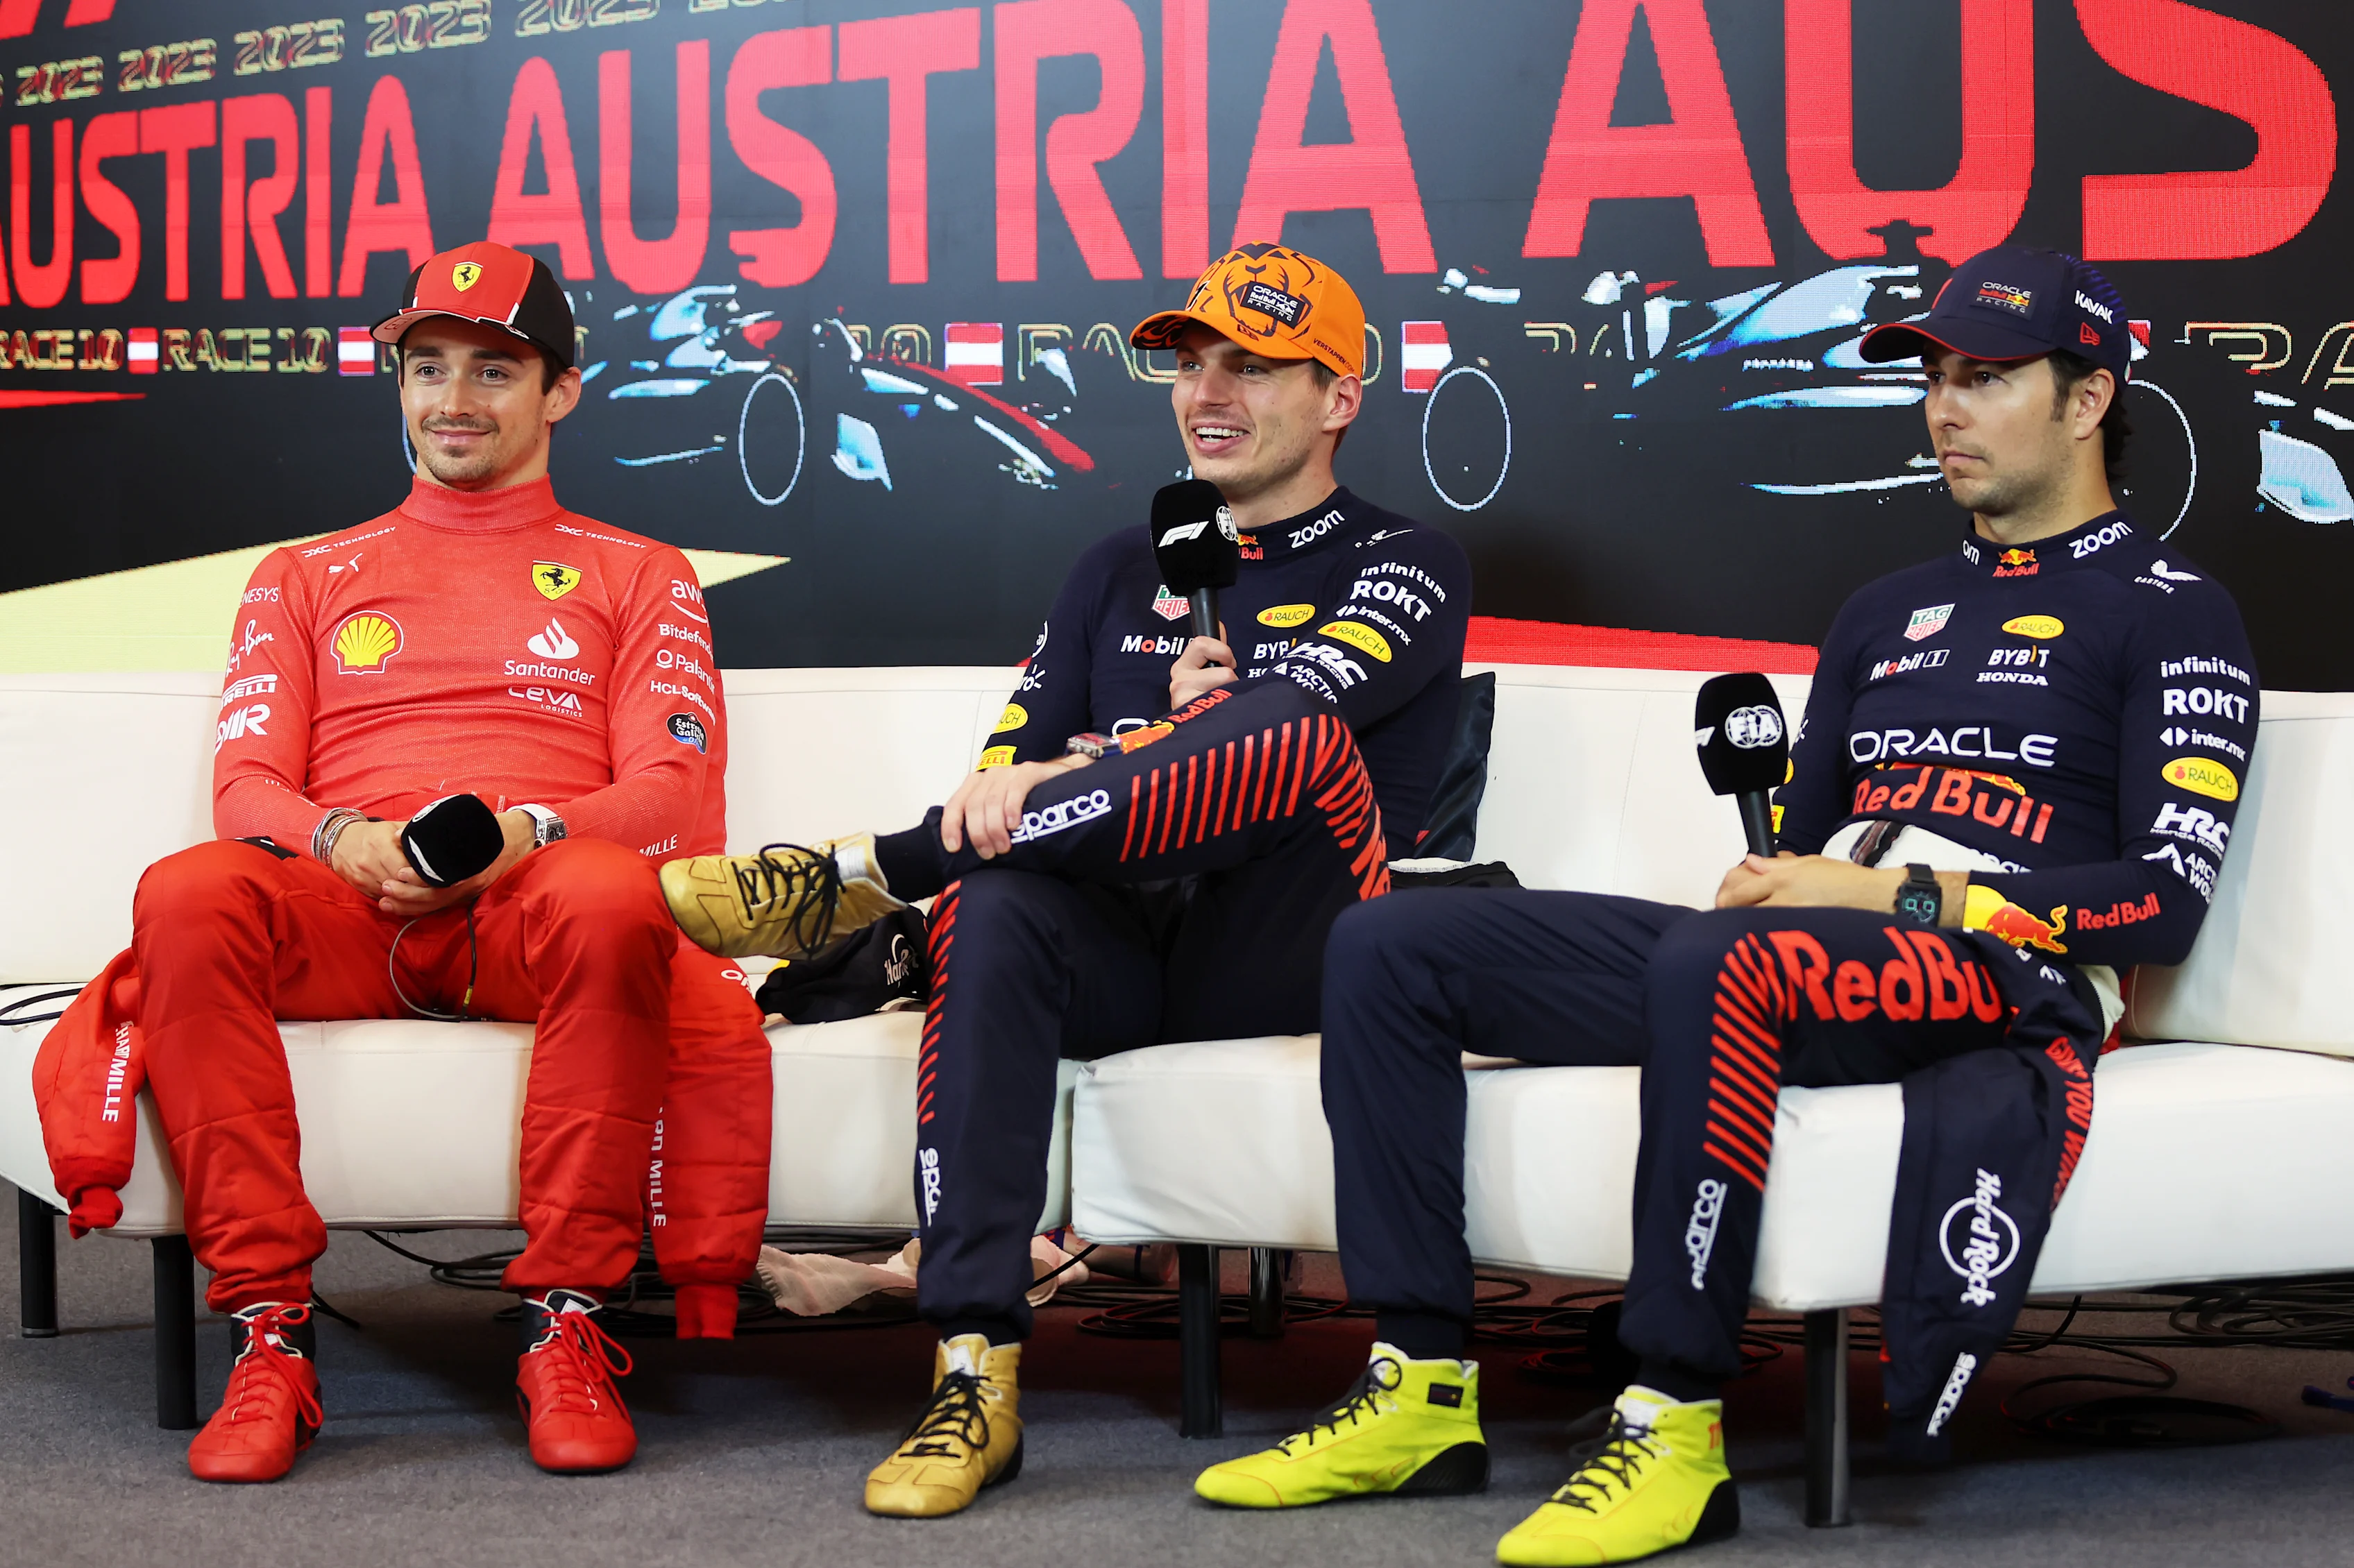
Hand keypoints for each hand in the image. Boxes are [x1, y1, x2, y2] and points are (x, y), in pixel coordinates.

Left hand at [334, 810, 534, 916]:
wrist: (520, 837)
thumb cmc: (489, 826)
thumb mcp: (464, 821)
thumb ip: (435, 827)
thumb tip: (402, 835)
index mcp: (471, 865)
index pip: (442, 878)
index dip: (418, 878)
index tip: (400, 872)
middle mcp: (472, 883)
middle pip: (436, 897)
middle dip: (408, 895)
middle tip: (385, 887)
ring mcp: (471, 891)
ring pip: (437, 906)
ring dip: (410, 906)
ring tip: (386, 902)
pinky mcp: (469, 895)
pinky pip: (443, 906)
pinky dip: (422, 908)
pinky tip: (404, 907)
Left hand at [939, 756, 1093, 859]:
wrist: (1061, 781)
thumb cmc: (1029, 802)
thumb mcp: (1001, 813)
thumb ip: (984, 823)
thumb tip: (967, 853)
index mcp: (977, 786)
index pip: (955, 805)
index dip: (951, 827)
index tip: (955, 848)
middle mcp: (989, 776)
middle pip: (973, 806)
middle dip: (978, 834)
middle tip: (989, 854)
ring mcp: (1009, 772)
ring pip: (992, 801)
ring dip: (994, 828)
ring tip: (1003, 847)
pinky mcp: (1029, 771)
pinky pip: (1015, 790)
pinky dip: (1011, 809)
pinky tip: (1014, 825)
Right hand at [1169, 628, 1236, 709]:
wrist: (1198, 736)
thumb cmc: (1206, 702)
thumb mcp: (1208, 671)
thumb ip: (1215, 649)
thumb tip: (1219, 625)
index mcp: (1181, 668)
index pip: (1201, 642)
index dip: (1221, 651)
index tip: (1226, 663)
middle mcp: (1178, 682)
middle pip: (1222, 669)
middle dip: (1230, 678)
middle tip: (1224, 689)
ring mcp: (1183, 698)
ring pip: (1225, 682)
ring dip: (1231, 694)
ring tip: (1221, 705)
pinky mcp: (1191, 712)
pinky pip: (1223, 700)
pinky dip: (1228, 706)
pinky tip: (1219, 715)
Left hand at [1714, 852, 1962, 924]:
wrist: (1876, 899)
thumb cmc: (1845, 878)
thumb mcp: (1810, 862)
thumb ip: (1777, 864)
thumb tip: (1751, 861)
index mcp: (1782, 879)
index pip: (1740, 890)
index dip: (1727, 897)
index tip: (1723, 901)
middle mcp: (1783, 901)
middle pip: (1740, 912)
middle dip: (1729, 914)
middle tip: (1727, 918)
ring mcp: (1791, 922)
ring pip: (1754, 927)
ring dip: (1745, 927)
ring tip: (1745, 930)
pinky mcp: (1802, 936)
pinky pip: (1774, 937)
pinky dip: (1765, 937)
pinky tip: (1767, 940)